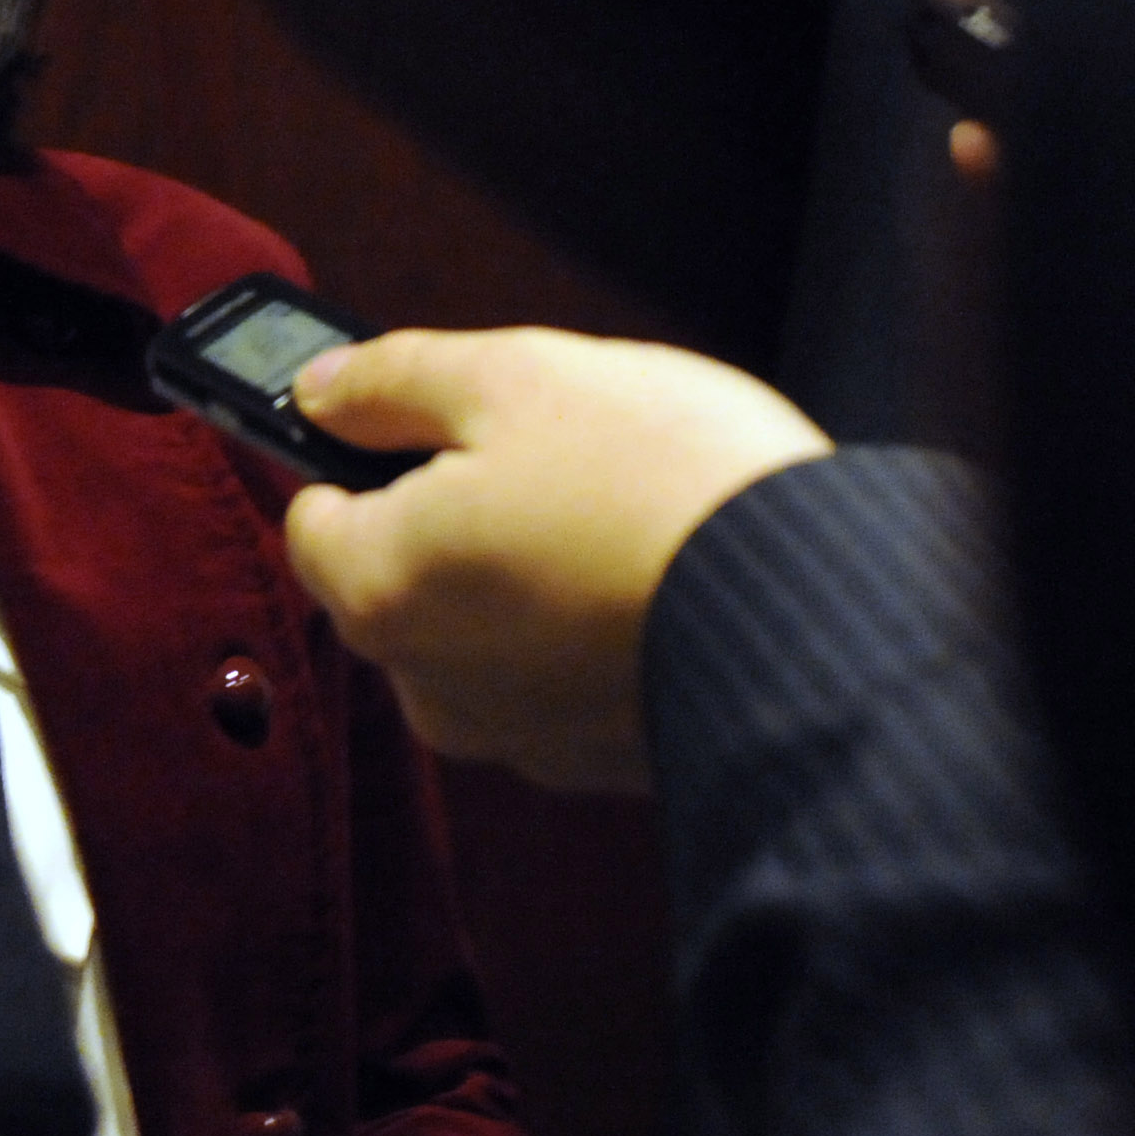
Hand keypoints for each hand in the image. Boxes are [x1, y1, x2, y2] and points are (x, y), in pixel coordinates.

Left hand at [278, 327, 831, 789]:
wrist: (822, 610)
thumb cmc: (658, 482)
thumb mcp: (514, 375)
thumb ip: (393, 378)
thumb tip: (321, 387)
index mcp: (379, 588)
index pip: (312, 513)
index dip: (363, 450)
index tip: (421, 415)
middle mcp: (428, 683)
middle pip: (398, 574)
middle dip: (452, 510)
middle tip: (551, 452)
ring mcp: (516, 734)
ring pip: (482, 627)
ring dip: (526, 571)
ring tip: (619, 510)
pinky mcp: (598, 760)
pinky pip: (559, 675)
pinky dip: (588, 627)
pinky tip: (653, 574)